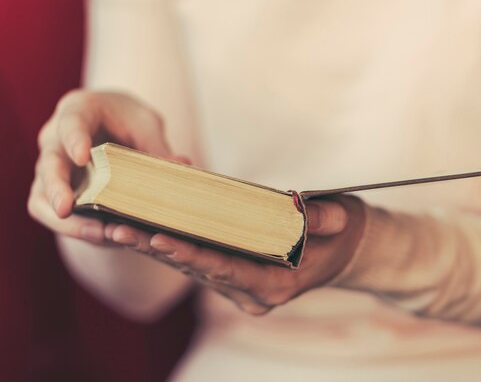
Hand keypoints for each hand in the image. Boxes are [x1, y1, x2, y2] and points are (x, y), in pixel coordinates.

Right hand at [28, 90, 181, 244]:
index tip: (83, 156)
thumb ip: (157, 147)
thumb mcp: (146, 125)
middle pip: (48, 164)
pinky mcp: (57, 194)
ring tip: (98, 234)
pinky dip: (77, 229)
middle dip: (57, 188)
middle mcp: (55, 140)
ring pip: (42, 197)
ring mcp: (52, 169)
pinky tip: (107, 238)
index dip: (74, 139)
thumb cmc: (128, 119)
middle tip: (66, 210)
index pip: (71, 123)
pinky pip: (55, 216)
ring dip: (67, 220)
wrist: (114, 124)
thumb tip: (183, 166)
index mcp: (78, 111)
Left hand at [104, 195, 366, 314]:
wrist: (344, 251)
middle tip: (119, 228)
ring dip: (154, 247)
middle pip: (199, 269)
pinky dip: (168, 246)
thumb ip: (321, 218)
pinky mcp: (232, 277)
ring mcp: (240, 289)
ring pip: (191, 267)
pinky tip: (137, 229)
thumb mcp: (339, 220)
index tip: (158, 236)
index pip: (227, 269)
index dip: (191, 253)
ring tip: (115, 226)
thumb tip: (299, 206)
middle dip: (158, 248)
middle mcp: (253, 294)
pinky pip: (195, 262)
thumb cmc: (341, 233)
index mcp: (277, 284)